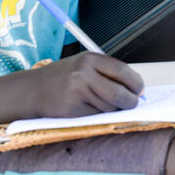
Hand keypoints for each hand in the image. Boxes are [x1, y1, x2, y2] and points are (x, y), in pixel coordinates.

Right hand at [27, 52, 143, 117]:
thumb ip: (107, 74)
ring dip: (112, 109)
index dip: (136, 83)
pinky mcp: (73, 109)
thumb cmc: (62, 78)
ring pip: (109, 107)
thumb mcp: (84, 66)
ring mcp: (77, 92)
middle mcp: (83, 73)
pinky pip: (97, 116)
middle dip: (130, 101)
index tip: (140, 90)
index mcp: (90, 59)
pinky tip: (87, 107)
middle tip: (133, 104)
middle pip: (119, 93)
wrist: (33, 89)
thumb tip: (136, 90)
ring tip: (100, 102)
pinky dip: (98, 115)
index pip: (123, 72)